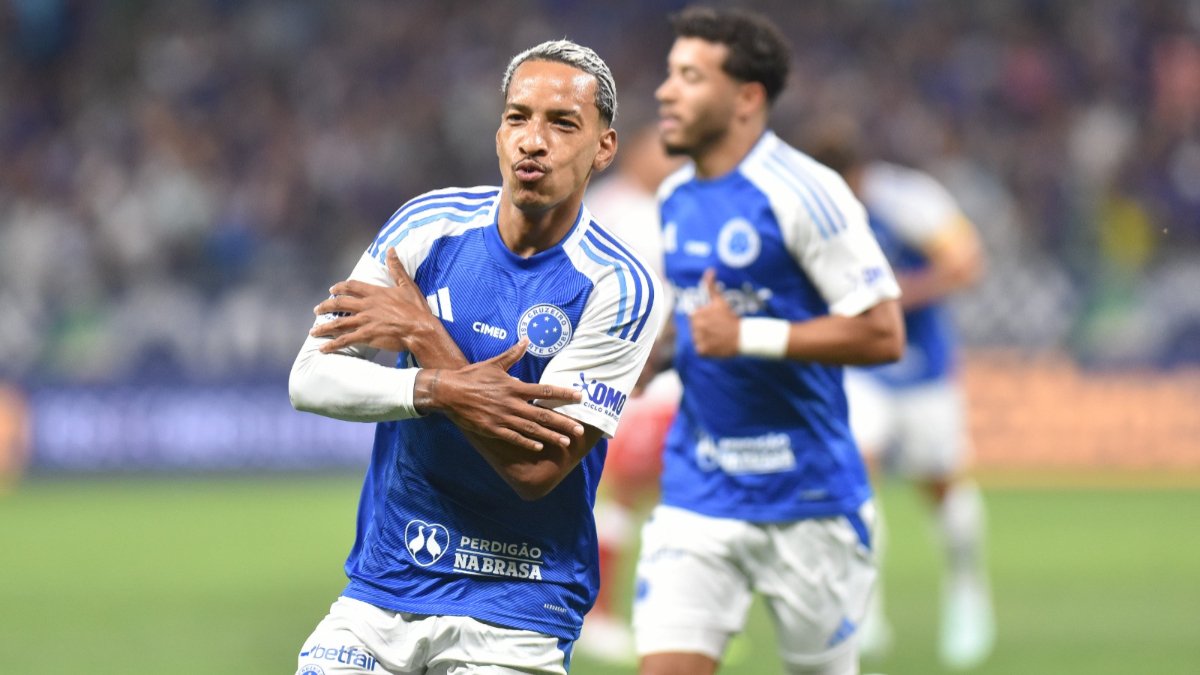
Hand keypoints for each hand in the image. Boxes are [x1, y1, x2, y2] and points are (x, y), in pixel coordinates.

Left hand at [311, 247, 437, 353]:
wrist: (420, 329)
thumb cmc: (416, 309)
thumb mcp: (407, 285)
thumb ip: (396, 268)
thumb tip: (391, 250)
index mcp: (375, 293)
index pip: (351, 286)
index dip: (340, 287)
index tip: (331, 290)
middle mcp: (366, 306)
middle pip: (339, 303)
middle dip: (325, 307)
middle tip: (316, 310)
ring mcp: (364, 321)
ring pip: (338, 323)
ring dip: (323, 327)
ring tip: (313, 331)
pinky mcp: (366, 336)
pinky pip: (345, 340)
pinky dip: (332, 344)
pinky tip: (323, 348)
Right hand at [422, 339, 585, 451]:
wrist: (448, 392)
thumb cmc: (472, 376)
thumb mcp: (494, 363)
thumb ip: (513, 354)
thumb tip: (527, 340)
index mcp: (514, 387)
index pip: (544, 390)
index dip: (563, 394)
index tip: (579, 397)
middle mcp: (511, 403)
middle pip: (543, 414)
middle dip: (563, 422)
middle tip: (580, 430)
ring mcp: (502, 418)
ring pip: (531, 429)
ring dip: (550, 436)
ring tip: (566, 442)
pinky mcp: (492, 429)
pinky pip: (513, 437)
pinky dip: (527, 442)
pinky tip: (539, 447)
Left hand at [689, 268, 738, 356]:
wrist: (743, 337)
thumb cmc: (731, 318)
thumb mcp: (720, 301)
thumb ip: (711, 286)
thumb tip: (710, 270)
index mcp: (696, 315)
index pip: (694, 318)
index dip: (704, 318)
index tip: (713, 320)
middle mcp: (695, 327)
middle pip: (695, 329)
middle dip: (704, 328)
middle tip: (717, 329)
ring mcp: (698, 339)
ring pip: (697, 339)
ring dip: (705, 339)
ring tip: (717, 337)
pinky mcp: (702, 351)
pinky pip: (700, 350)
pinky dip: (707, 349)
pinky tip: (716, 345)